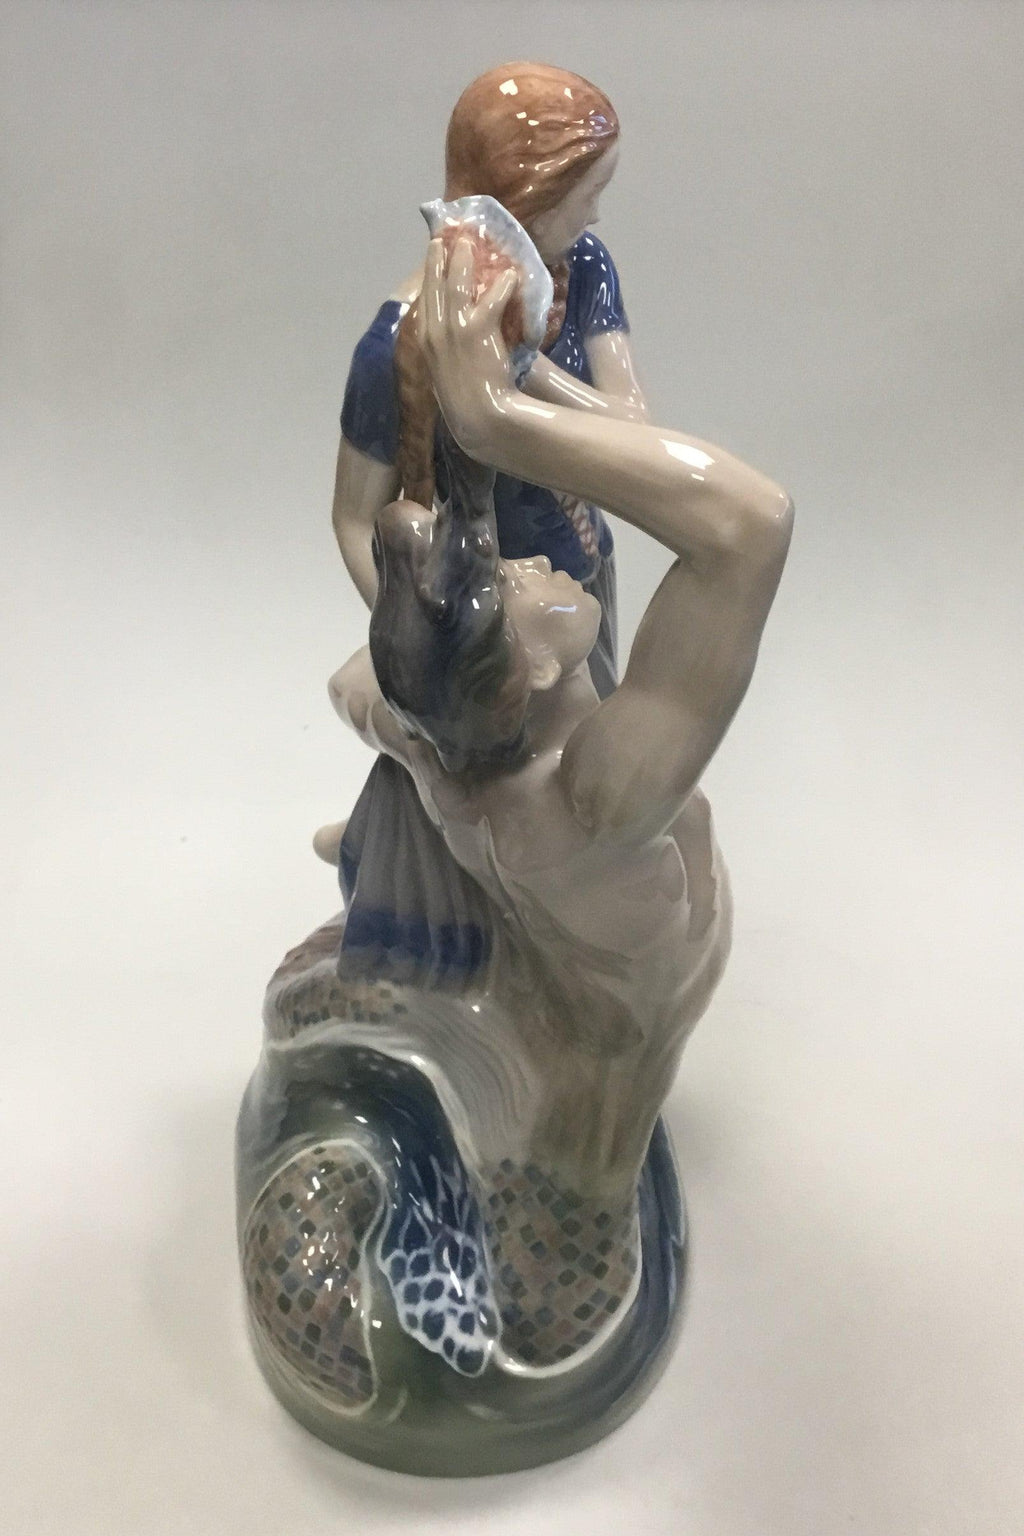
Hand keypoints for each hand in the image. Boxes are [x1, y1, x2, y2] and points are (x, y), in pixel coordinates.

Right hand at [417, 236, 518, 456]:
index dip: (429, 276)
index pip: (425, 300)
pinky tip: (511, 275)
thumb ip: (449, 351)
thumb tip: (459, 337)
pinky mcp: (478, 329)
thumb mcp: (448, 374)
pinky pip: (492, 298)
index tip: (432, 258)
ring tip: (470, 244)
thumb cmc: (467, 403)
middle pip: (435, 285)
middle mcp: (434, 331)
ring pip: (457, 283)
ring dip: (464, 260)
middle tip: (445, 240)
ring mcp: (454, 328)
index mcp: (426, 342)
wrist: (480, 417)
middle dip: (439, 259)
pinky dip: (503, 285)